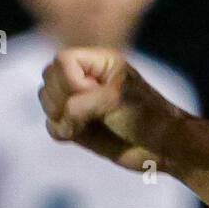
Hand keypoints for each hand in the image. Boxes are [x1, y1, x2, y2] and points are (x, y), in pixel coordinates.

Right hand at [39, 47, 180, 171]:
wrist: (162, 148)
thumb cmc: (146, 117)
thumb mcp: (114, 100)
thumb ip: (79, 104)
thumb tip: (57, 122)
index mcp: (101, 62)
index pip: (63, 60)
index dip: (71, 80)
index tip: (95, 94)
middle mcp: (87, 78)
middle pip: (48, 77)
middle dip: (63, 98)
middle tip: (92, 111)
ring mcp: (80, 102)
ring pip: (46, 101)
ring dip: (61, 115)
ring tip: (89, 123)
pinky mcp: (77, 125)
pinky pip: (51, 125)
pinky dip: (62, 131)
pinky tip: (82, 134)